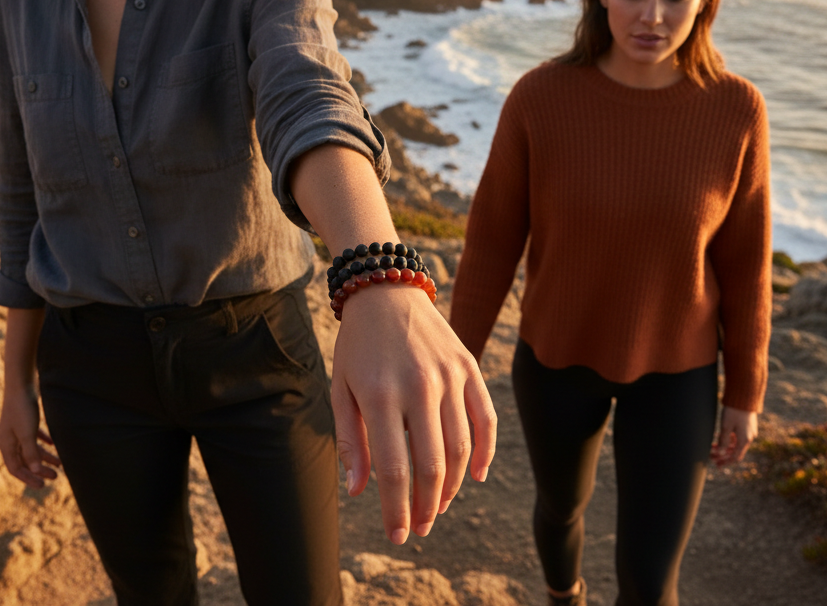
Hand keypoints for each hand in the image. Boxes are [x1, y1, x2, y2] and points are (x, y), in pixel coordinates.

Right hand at [0, 383, 61, 488]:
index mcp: (6, 444)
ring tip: (60, 463)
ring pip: (31, 449)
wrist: (21, 383)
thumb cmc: (23, 408)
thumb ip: (31, 453)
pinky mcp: (25, 419)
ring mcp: (16, 429)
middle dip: (39, 470)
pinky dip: (44, 442)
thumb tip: (36, 472)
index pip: (16, 469)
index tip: (43, 486)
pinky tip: (54, 444)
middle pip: (24, 460)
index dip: (29, 479)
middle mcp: (9, 439)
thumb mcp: (27, 433)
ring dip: (45, 457)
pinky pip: (34, 436)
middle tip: (56, 477)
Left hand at [332, 283, 496, 544]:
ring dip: (452, 487)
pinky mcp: (469, 368)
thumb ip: (349, 441)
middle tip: (419, 527)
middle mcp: (418, 387)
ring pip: (461, 448)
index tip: (398, 535)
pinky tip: (474, 477)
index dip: (397, 510)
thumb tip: (359, 492)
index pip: (394, 469)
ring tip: (438, 506)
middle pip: (432, 466)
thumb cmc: (357, 347)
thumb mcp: (340, 389)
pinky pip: (486, 419)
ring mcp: (449, 377)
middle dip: (426, 507)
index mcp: (380, 395)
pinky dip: (484, 453)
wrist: (385, 291)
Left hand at [712, 405, 757, 465]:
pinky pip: (737, 437)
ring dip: (724, 446)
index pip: (735, 457)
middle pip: (735, 451)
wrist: (743, 397)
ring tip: (712, 446)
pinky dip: (729, 439)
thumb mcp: (725, 426)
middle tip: (711, 456)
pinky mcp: (747, 426)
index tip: (717, 465)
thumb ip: (723, 441)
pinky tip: (719, 436)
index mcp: (744, 440)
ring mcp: (748, 432)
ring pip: (735, 444)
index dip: (726, 462)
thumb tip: (720, 454)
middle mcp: (748, 438)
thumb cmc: (734, 411)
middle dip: (723, 455)